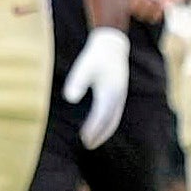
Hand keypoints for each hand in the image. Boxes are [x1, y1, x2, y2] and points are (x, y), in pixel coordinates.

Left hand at [64, 25, 129, 148]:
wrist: (112, 44)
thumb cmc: (95, 56)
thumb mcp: (83, 67)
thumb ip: (77, 82)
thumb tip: (69, 98)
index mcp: (110, 92)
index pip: (101, 116)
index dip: (93, 129)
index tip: (84, 139)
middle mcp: (117, 96)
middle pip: (110, 121)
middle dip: (100, 134)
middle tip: (88, 145)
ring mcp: (120, 95)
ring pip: (114, 118)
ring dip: (105, 131)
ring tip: (93, 140)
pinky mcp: (119, 93)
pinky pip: (115, 113)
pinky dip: (108, 122)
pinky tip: (99, 125)